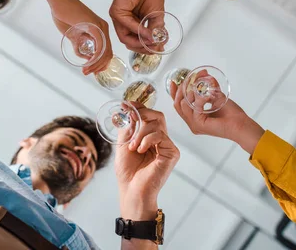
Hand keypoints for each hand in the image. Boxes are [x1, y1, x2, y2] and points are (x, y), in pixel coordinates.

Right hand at [42, 0, 112, 74]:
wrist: (59, 2)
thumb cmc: (64, 15)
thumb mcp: (74, 34)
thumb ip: (80, 44)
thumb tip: (85, 56)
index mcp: (100, 30)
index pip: (106, 51)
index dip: (100, 64)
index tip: (91, 71)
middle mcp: (104, 29)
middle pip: (108, 54)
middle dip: (98, 67)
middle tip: (87, 73)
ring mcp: (101, 28)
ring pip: (105, 52)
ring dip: (95, 64)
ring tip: (85, 70)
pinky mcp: (95, 27)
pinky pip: (100, 47)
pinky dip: (95, 58)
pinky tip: (88, 63)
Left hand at [109, 0, 164, 52]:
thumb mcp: (156, 14)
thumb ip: (155, 29)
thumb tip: (158, 44)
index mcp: (131, 22)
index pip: (134, 40)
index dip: (145, 47)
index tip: (157, 49)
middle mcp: (122, 21)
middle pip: (128, 42)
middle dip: (142, 48)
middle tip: (154, 48)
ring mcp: (118, 17)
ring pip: (125, 38)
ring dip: (140, 42)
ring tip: (152, 42)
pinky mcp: (116, 12)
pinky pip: (127, 26)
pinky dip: (138, 30)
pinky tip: (147, 32)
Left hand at [115, 104, 178, 219]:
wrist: (132, 190)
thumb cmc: (128, 172)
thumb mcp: (123, 144)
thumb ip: (128, 127)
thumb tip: (129, 110)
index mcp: (150, 137)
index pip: (149, 116)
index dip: (140, 107)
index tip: (127, 104)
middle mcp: (161, 140)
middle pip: (157, 116)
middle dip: (142, 113)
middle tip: (131, 117)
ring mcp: (168, 146)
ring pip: (157, 124)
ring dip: (140, 132)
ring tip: (132, 146)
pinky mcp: (172, 153)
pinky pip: (160, 135)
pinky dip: (147, 139)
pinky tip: (140, 149)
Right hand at [170, 72, 264, 153]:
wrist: (240, 125)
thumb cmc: (232, 115)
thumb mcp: (217, 97)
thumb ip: (210, 88)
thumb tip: (206, 75)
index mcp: (195, 118)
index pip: (179, 105)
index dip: (174, 93)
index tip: (174, 82)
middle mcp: (192, 122)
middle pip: (178, 104)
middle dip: (181, 90)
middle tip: (188, 80)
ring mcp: (194, 125)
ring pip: (183, 105)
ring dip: (190, 93)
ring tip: (200, 88)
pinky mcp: (198, 124)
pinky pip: (193, 108)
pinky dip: (200, 99)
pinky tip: (208, 96)